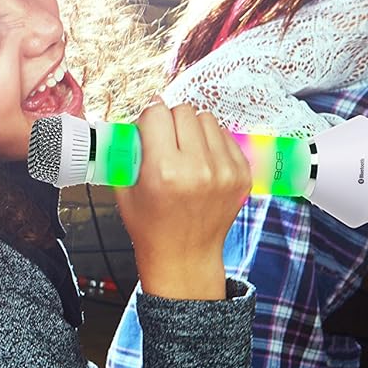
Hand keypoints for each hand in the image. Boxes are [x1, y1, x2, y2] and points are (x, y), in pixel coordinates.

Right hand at [117, 101, 250, 299]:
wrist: (184, 256)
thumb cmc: (152, 226)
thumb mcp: (125, 190)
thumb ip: (127, 151)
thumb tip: (135, 121)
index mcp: (164, 171)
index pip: (156, 113)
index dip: (147, 120)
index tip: (146, 130)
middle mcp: (198, 168)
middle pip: (183, 111)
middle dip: (170, 122)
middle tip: (164, 142)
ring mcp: (225, 170)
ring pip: (207, 119)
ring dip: (193, 129)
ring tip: (184, 152)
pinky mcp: (241, 173)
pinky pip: (225, 135)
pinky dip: (211, 143)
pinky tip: (201, 162)